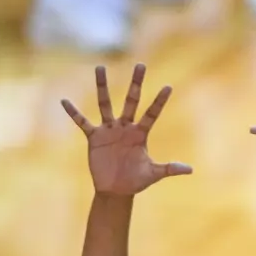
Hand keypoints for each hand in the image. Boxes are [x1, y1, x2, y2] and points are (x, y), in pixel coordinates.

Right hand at [62, 64, 191, 197]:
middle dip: (136, 84)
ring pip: (105, 104)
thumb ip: (169, 169)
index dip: (159, 101)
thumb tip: (190, 169)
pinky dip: (73, 113)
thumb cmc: (136, 180)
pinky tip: (64, 101)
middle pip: (131, 100)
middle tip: (141, 65)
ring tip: (100, 67)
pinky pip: (82, 122)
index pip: (152, 114)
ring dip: (102, 87)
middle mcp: (125, 127)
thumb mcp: (153, 174)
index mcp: (141, 134)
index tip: (168, 86)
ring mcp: (109, 130)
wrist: (116, 189)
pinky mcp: (94, 137)